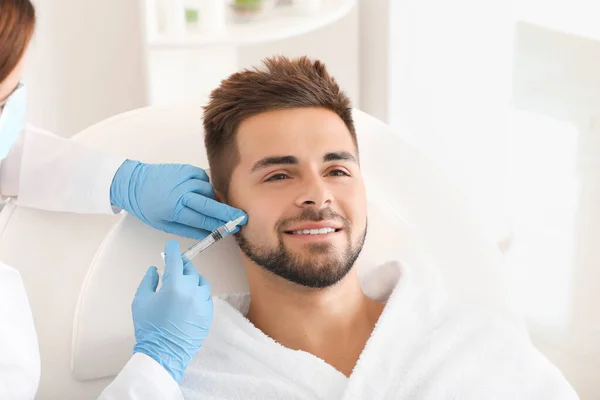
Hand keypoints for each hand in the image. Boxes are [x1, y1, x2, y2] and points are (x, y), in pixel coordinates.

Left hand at [110, 160, 246, 239]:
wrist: (133, 183)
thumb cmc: (147, 206)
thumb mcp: (165, 225)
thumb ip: (189, 229)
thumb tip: (210, 232)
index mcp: (174, 209)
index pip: (204, 219)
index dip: (221, 224)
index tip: (234, 227)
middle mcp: (181, 192)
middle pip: (210, 204)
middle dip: (228, 212)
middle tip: (241, 218)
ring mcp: (185, 178)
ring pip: (209, 190)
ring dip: (213, 199)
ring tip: (210, 206)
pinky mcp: (186, 169)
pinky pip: (204, 180)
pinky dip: (206, 187)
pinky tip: (200, 192)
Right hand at [132, 241, 212, 382]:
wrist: (164, 353)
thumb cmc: (149, 327)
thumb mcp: (140, 301)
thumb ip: (148, 281)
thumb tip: (155, 269)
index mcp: (174, 285)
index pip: (175, 260)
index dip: (172, 251)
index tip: (171, 246)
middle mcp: (192, 290)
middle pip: (190, 270)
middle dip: (182, 266)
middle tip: (175, 268)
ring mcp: (202, 302)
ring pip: (201, 282)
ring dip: (192, 279)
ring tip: (183, 285)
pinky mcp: (208, 313)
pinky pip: (206, 296)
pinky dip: (199, 293)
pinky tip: (190, 299)